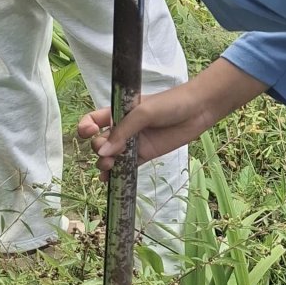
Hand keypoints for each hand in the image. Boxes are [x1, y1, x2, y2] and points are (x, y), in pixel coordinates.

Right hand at [78, 59, 266, 170]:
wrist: (198, 109)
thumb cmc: (171, 103)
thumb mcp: (144, 111)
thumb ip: (124, 131)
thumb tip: (103, 151)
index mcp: (119, 111)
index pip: (94, 120)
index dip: (87, 127)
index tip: (88, 132)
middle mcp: (123, 127)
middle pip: (101, 141)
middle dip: (99, 148)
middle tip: (107, 154)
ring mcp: (134, 142)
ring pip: (111, 155)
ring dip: (105, 163)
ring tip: (109, 167)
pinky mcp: (145, 154)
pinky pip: (127, 166)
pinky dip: (117, 174)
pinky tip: (109, 181)